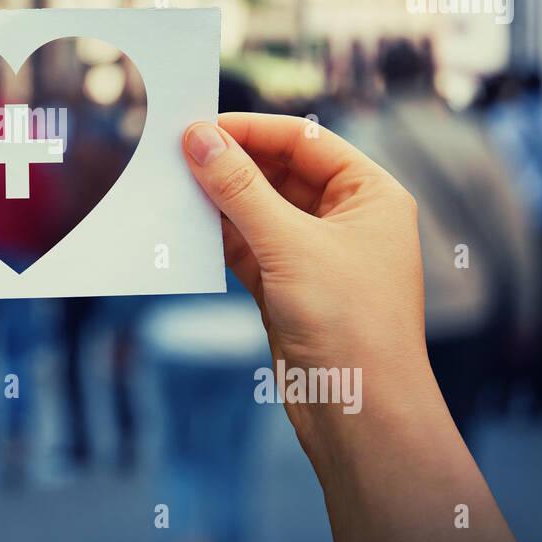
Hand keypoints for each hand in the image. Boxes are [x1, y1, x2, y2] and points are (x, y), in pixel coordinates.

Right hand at [183, 113, 522, 541]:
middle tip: (177, 153)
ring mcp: (316, 256)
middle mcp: (347, 220)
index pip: (306, 141)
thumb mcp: (289, 244)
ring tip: (172, 185)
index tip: (200, 126)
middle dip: (231, 164)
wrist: (360, 415)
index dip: (253, 129)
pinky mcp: (288, 289)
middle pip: (280, 172)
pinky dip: (218, 236)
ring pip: (259, 210)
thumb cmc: (350, 324)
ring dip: (220, 200)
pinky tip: (184, 226)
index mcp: (370, 196)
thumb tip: (199, 138)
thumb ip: (239, 188)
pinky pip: (247, 247)